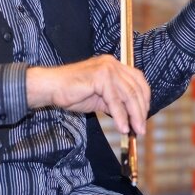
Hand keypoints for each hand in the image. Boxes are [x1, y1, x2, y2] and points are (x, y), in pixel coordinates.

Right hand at [26, 55, 150, 134]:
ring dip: (134, 115)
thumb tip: (132, 116)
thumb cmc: (72, 92)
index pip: (138, 80)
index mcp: (114, 65)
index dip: (144, 98)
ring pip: (128, 94)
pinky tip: (122, 127)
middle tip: (141, 128)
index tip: (143, 116)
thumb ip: (116, 101)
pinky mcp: (100, 77)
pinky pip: (115, 100)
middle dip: (141, 110)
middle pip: (136, 88)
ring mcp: (107, 68)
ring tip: (134, 131)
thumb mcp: (100, 97)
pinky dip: (120, 116)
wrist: (51, 87)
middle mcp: (112, 64)